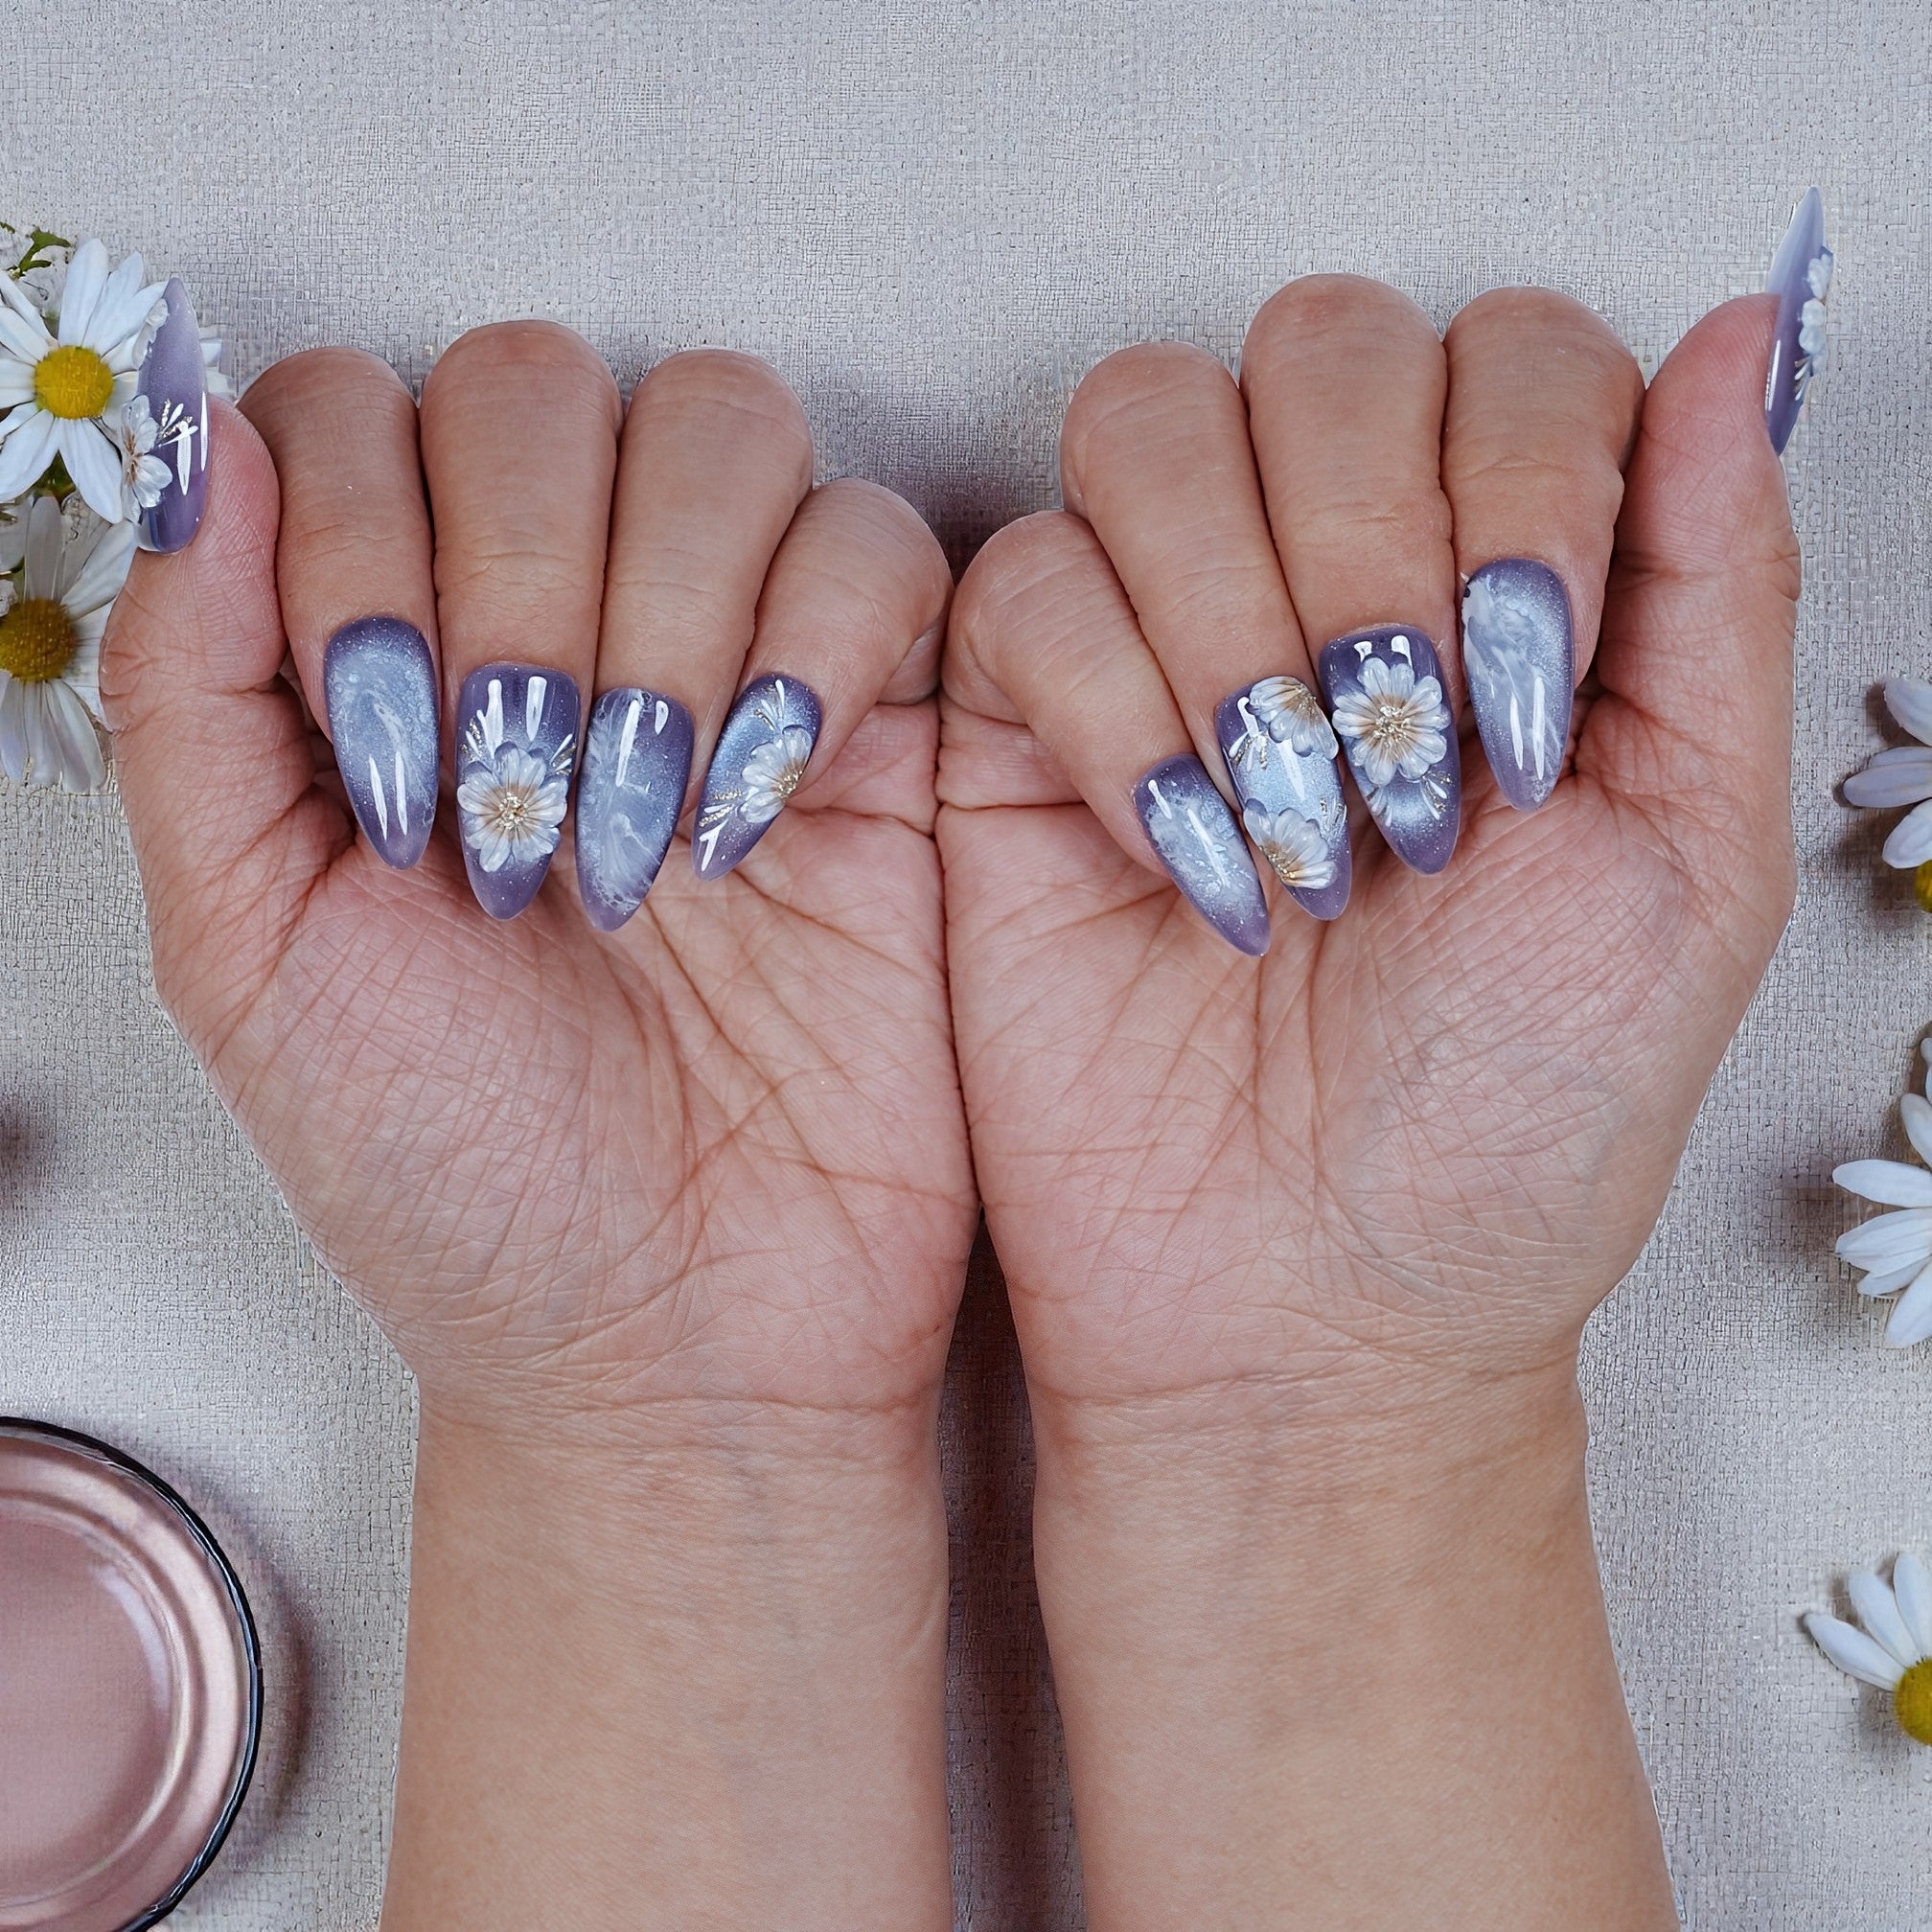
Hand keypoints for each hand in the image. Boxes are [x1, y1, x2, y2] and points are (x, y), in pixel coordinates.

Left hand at [104, 327, 974, 1927]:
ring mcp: (738, 664)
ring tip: (638, 825)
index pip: (359, 413)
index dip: (353, 531)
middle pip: (542, 382)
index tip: (377, 748)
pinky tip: (760, 819)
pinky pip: (880, 552)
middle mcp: (568, 632)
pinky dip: (816, 646)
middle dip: (512, 571)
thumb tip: (191, 443)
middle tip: (508, 800)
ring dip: (659, 609)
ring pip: (723, 426)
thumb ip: (195, 694)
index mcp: (399, 665)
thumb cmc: (462, 1182)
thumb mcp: (249, 954)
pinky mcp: (892, 728)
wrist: (680, 1342)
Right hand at [941, 280, 1797, 1926]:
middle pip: (1320, 342)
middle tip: (1408, 772)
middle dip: (1370, 541)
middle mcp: (1328, 581)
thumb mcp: (1692, 863)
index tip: (1532, 687)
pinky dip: (1108, 707)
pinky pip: (1022, 583)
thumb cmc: (1512, 1125)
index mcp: (1507, 587)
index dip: (1524, 471)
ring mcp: (1160, 640)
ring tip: (1296, 827)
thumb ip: (1718, 589)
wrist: (1307, 1308)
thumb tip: (1736, 337)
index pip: (1510, 349)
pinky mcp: (1012, 726)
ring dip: (1235, 616)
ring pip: (1147, 421)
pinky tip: (1178, 858)